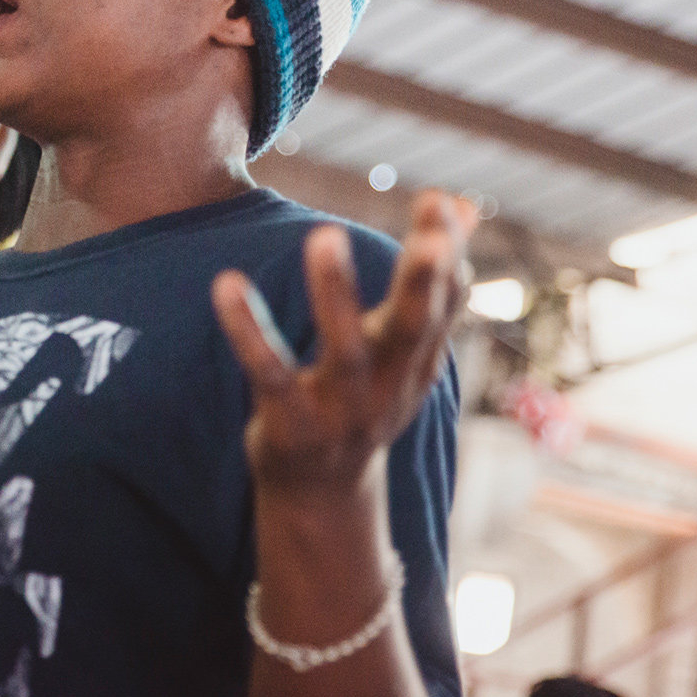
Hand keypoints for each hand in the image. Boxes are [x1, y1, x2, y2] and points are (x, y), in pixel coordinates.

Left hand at [212, 191, 474, 498]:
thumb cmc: (365, 399)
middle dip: (422, 278)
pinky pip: (269, 374)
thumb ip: (432, 279)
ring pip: (344, 350)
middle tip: (429, 229)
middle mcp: (389, 386)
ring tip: (325, 232)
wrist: (323, 497)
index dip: (447, 253)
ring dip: (336, 292)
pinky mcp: (291, 426)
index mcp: (418, 361)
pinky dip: (248, 331)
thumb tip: (469, 204)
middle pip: (413, 329)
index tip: (441, 199)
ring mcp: (342, 412)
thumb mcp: (404, 346)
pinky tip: (227, 283)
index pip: (445, 302)